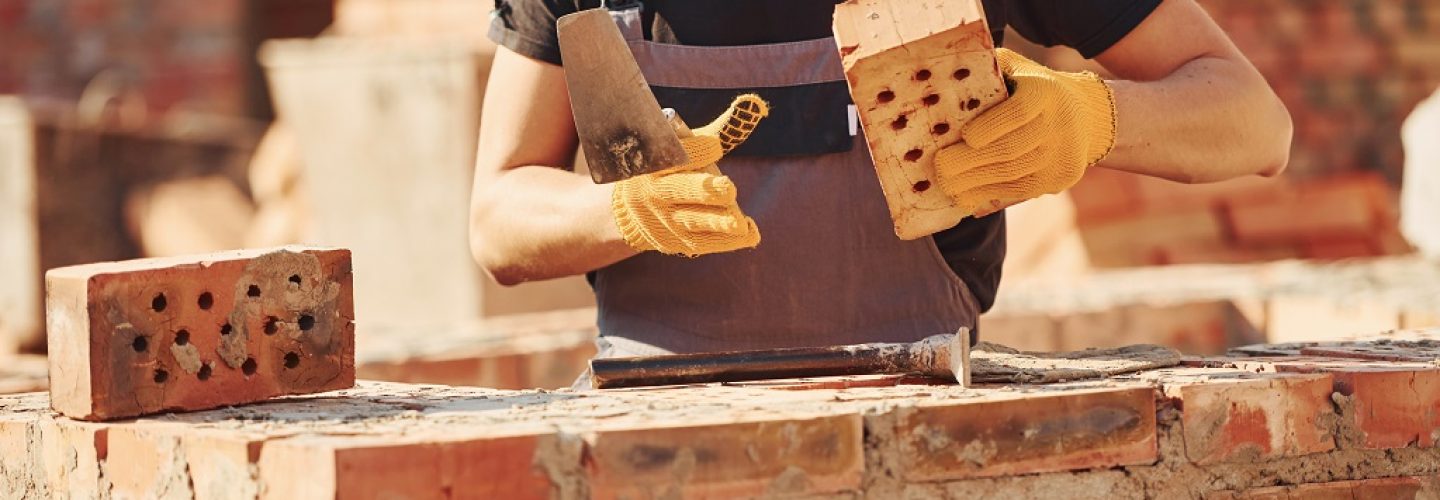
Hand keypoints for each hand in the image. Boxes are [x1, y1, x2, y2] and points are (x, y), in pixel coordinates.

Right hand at [611, 95, 767, 255]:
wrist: (629, 211)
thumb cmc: (670, 168)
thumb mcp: (684, 147)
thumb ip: (719, 130)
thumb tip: (754, 103)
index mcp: (656, 161)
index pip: (678, 154)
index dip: (698, 149)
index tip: (716, 146)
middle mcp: (658, 191)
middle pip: (682, 189)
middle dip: (705, 189)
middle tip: (727, 188)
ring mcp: (667, 219)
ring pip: (694, 220)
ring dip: (718, 222)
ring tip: (740, 223)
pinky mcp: (677, 241)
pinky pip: (704, 242)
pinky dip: (727, 239)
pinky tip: (749, 233)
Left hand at [935, 49, 1117, 216]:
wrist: (1086, 116)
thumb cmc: (1032, 88)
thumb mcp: (1016, 68)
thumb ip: (988, 68)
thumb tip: (945, 75)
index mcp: (1045, 90)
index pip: (1018, 111)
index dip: (990, 126)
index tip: (964, 136)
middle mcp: (1059, 123)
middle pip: (1010, 148)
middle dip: (970, 161)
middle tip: (939, 166)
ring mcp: (1063, 154)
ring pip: (1013, 174)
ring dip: (974, 182)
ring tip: (946, 183)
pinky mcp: (1062, 178)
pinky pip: (1021, 190)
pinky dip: (989, 193)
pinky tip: (965, 195)